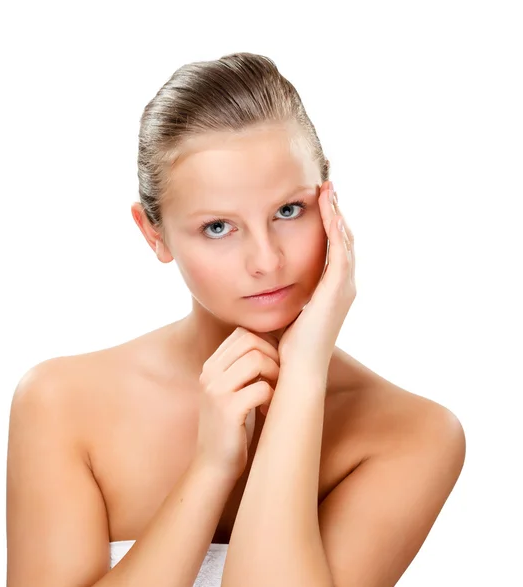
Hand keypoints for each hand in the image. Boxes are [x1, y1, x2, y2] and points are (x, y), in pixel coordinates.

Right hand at [193, 327, 279, 482]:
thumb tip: (280, 342)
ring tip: (276, 393)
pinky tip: (267, 410)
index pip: (242, 333)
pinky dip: (273, 397)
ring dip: (276, 375)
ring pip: (257, 360)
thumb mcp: (233, 390)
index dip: (267, 343)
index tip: (275, 364)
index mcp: (211, 366)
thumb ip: (245, 367)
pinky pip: (262, 388)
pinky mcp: (228, 410)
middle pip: (251, 341)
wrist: (214, 466)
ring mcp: (216, 391)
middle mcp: (209, 374)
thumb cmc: (232, 427)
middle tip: (279, 379)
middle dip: (274, 356)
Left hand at [275, 181, 355, 372]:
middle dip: (336, 212)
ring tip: (327, 191)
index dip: (330, 223)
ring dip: (337, 214)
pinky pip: (339, 251)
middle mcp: (344, 285)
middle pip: (344, 239)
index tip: (319, 201)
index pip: (335, 247)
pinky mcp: (337, 290)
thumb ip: (289, 292)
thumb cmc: (290, 344)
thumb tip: (271, 280)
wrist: (298, 368)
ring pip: (345, 240)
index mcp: (333, 289)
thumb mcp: (290, 309)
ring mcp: (343, 287)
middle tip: (327, 187)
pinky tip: (328, 211)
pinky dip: (335, 229)